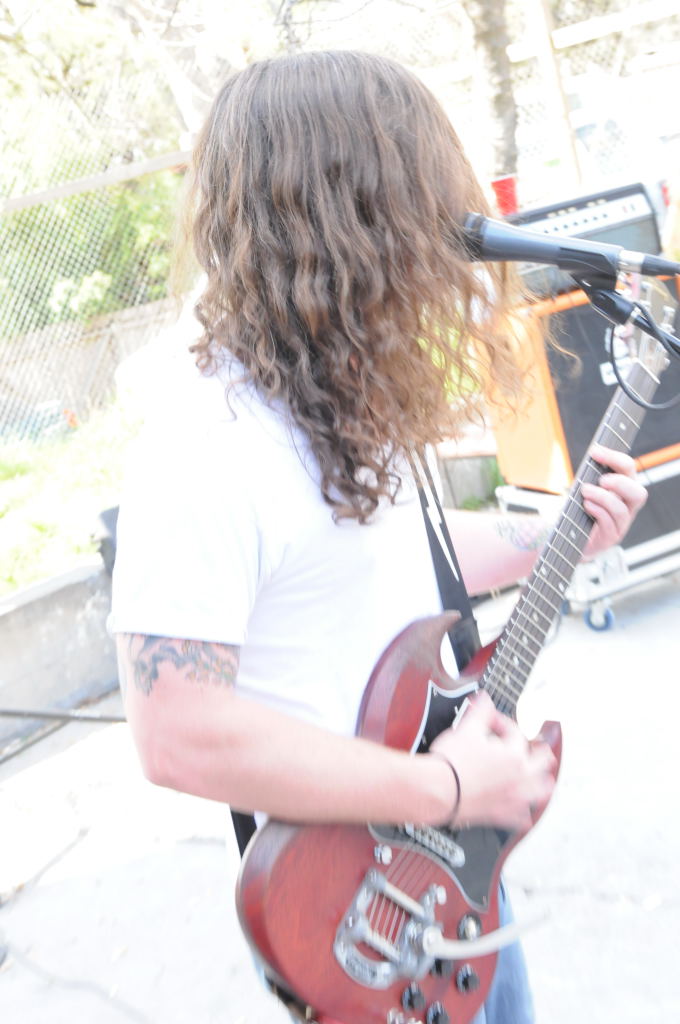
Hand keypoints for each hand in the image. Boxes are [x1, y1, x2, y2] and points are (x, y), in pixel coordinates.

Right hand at [430, 691, 555, 830]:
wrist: (438, 791)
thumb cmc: (452, 762)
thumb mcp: (467, 728)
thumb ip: (481, 712)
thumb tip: (485, 699)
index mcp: (514, 755)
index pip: (515, 732)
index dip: (502, 722)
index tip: (490, 720)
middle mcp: (519, 778)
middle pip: (542, 763)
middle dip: (540, 752)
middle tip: (538, 747)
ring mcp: (512, 799)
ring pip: (540, 793)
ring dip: (542, 784)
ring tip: (544, 780)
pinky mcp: (500, 815)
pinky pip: (521, 818)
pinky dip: (524, 814)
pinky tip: (523, 812)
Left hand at [582, 443, 646, 558]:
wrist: (570, 537)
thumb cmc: (580, 508)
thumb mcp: (585, 488)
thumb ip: (590, 475)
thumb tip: (591, 456)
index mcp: (623, 489)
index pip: (628, 469)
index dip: (614, 458)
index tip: (595, 451)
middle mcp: (627, 507)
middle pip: (639, 493)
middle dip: (621, 483)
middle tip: (602, 480)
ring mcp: (620, 524)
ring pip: (621, 510)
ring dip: (603, 497)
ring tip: (585, 491)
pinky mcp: (610, 537)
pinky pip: (609, 524)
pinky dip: (597, 511)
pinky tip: (586, 505)